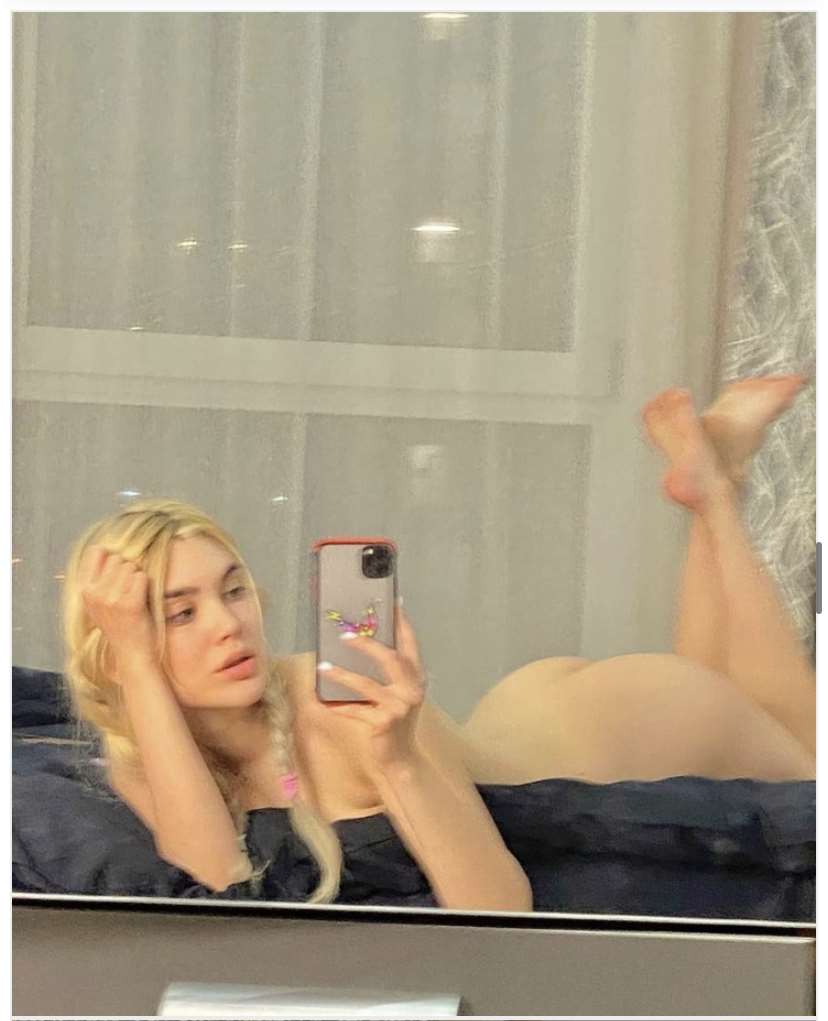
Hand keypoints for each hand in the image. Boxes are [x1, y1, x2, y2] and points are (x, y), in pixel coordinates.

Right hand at [78, 545, 157, 673]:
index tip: (117, 573)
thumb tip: (102, 547)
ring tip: (134, 599)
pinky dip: (146, 586)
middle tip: (127, 594)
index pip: (96, 551)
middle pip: (118, 558)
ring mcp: (110, 599)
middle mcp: (93, 594)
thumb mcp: (98, 602)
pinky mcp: (129, 604)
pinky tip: (141, 602)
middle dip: (127, 570)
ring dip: (137, 579)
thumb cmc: (120, 625)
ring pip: (131, 566)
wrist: (132, 654)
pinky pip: (142, 577)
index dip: (111, 557)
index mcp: (84, 591)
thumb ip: (96, 578)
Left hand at [320, 604, 425, 771]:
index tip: (393, 603)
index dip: (402, 623)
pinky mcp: (384, 723)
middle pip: (391, 659)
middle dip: (367, 644)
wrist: (400, 759)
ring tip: (323, 667)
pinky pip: (357, 710)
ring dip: (342, 675)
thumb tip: (360, 644)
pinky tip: (325, 703)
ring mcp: (399, 707)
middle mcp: (412, 689)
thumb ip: (389, 674)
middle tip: (344, 635)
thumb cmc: (395, 722)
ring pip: (368, 685)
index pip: (411, 644)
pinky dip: (340, 706)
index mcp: (416, 677)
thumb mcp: (398, 694)